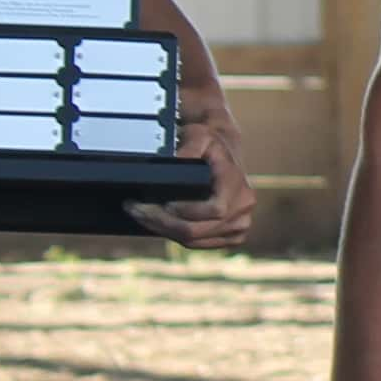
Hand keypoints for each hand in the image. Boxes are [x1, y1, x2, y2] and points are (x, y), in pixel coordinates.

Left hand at [130, 104, 257, 248]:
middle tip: (136, 210)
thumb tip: (177, 161)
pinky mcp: (232, 235)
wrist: (223, 153)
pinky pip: (199, 244)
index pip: (215, 210)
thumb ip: (189, 147)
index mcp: (239, 186)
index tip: (161, 203)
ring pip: (195, 241)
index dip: (186, 211)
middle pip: (198, 230)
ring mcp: (240, 225)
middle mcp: (243, 208)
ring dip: (164, 231)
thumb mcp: (199, 135)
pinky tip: (160, 224)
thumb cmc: (209, 144)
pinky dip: (176, 237)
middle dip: (162, 222)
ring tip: (142, 215)